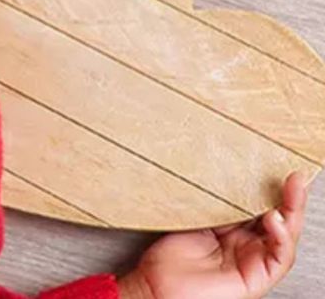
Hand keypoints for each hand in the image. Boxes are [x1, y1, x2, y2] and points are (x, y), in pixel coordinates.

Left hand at [118, 171, 307, 298]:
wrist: (157, 285)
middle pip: (278, 219)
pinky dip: (281, 238)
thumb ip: (217, 200)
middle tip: (293, 175)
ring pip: (284, 236)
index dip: (272, 188)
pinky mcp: (257, 278)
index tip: (277, 165)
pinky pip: (278, 257)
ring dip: (292, 213)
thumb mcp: (197, 216)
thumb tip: (229, 170)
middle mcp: (247, 244)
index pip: (261, 205)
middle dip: (290, 196)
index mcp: (234, 228)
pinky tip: (275, 220)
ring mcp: (253, 261)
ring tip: (292, 191)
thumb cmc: (169, 254)